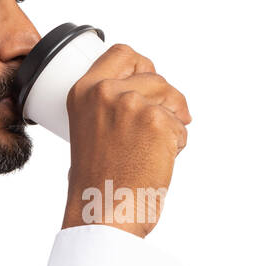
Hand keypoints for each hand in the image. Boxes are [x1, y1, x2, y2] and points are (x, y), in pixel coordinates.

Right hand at [60, 43, 191, 237]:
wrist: (103, 212)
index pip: (123, 53)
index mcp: (84, 91)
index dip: (142, 66)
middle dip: (164, 101)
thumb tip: (143, 92)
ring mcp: (133, 105)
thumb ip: (108, 106)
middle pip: (155, 76)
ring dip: (172, 122)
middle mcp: (107, 92)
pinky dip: (177, 144)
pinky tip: (158, 160)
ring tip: (151, 149)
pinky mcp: (158, 122)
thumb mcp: (88, 130)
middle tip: (154, 131)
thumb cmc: (97, 183)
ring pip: (173, 99)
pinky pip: (182, 126)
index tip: (147, 81)